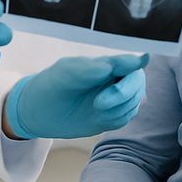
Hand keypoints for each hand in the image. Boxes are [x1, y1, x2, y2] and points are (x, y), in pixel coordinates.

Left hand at [5, 53, 149, 139]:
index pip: (129, 62)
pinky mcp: (111, 116)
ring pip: (133, 103)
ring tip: (95, 109)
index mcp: (105, 64)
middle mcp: (113, 79)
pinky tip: (98, 118)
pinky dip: (115, 120)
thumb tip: (129, 61)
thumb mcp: (68, 72)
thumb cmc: (51, 84)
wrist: (37, 113)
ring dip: (118, 110)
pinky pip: (126, 118)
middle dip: (124, 94)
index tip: (144, 60)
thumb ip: (97, 67)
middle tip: (100, 103)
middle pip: (137, 83)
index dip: (137, 63)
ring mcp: (114, 98)